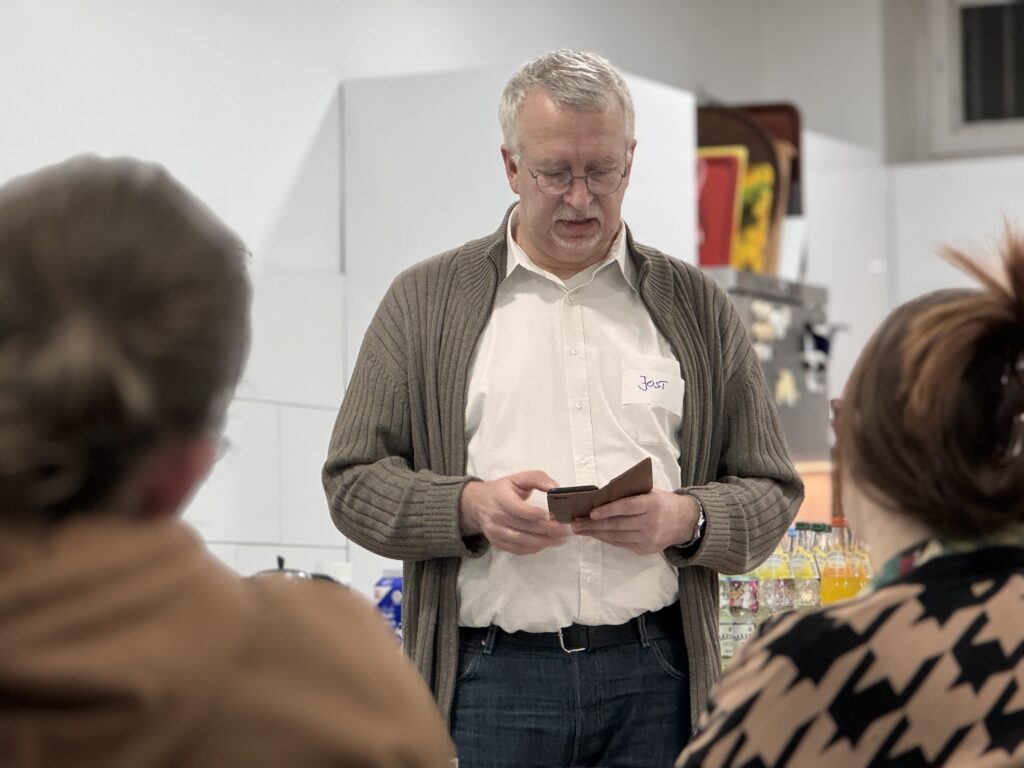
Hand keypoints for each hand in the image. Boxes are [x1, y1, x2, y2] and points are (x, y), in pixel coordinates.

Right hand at [459, 470, 570, 554]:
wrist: (477, 504)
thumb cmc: (502, 490)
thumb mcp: (517, 478)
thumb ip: (537, 478)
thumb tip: (553, 487)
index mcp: (501, 498)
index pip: (518, 509)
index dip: (536, 514)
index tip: (553, 515)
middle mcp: (496, 517)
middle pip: (524, 527)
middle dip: (548, 530)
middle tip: (565, 530)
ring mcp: (495, 532)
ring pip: (522, 541)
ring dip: (544, 542)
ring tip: (561, 539)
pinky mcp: (497, 543)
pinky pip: (518, 550)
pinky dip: (534, 548)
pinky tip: (547, 543)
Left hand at [570, 490, 699, 554]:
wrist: (685, 522)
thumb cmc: (663, 502)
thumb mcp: (650, 492)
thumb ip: (630, 494)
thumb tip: (602, 497)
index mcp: (652, 504)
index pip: (626, 507)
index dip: (608, 510)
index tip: (591, 512)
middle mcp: (650, 523)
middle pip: (617, 525)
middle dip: (593, 525)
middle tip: (575, 523)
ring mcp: (648, 539)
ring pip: (616, 537)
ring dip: (596, 533)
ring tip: (580, 530)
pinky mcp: (645, 549)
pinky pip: (621, 544)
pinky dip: (607, 539)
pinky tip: (595, 534)